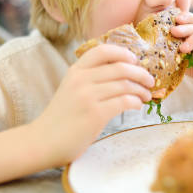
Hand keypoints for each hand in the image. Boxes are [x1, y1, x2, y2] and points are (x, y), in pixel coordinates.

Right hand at [30, 44, 153, 165]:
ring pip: (125, 84)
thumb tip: (122, 74)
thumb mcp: (71, 89)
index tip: (134, 60)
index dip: (122, 53)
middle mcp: (81, 80)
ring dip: (141, 90)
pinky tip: (137, 106)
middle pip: (120, 67)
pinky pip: (124, 101)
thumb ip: (90, 79)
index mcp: (75, 71)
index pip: (102, 51)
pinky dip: (135, 102)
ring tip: (146, 96)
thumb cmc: (61, 118)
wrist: (43, 142)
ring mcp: (88, 96)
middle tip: (149, 80)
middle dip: (140, 72)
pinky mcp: (95, 114)